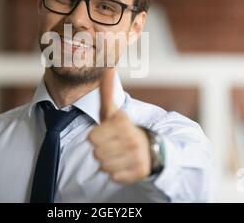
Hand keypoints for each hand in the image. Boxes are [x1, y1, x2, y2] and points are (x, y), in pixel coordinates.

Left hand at [88, 68, 150, 183]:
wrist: (152, 149)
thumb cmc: (125, 130)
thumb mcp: (114, 111)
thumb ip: (107, 92)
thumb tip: (107, 67)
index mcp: (123, 122)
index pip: (92, 138)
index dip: (98, 136)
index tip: (110, 133)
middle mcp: (132, 139)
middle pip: (96, 153)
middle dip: (103, 150)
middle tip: (115, 145)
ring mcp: (137, 156)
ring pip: (104, 166)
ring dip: (109, 162)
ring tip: (120, 154)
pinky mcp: (139, 172)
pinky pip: (114, 177)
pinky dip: (118, 173)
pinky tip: (125, 164)